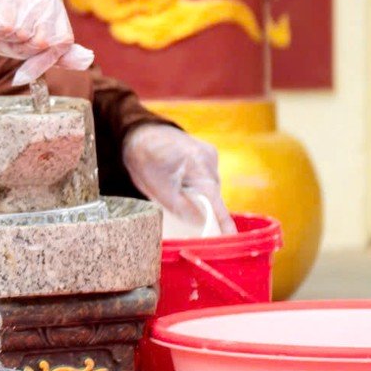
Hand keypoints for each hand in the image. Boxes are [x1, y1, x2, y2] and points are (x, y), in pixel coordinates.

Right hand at [0, 0, 95, 83]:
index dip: (45, 56)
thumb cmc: (3, 29)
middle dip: (22, 49)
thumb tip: (89, 60)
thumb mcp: (31, 47)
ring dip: (6, 40)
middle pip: (42, 42)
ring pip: (23, 36)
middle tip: (10, 39)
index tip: (26, 55)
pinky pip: (5, 29)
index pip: (63, 43)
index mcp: (56, 13)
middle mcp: (46, 2)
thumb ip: (58, 55)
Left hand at [122, 123, 236, 234]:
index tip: (232, 238)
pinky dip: (196, 184)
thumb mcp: (157, 187)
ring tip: (173, 188)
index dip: (222, 222)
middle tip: (185, 213)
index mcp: (197, 164)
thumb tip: (202, 222)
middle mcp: (209, 157)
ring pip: (209, 186)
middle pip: (212, 194)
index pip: (215, 200)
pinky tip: (180, 181)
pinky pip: (205, 176)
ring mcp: (209, 153)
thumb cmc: (144, 159)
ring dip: (197, 194)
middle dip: (202, 207)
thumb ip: (181, 207)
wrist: (139, 132)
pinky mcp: (207, 153)